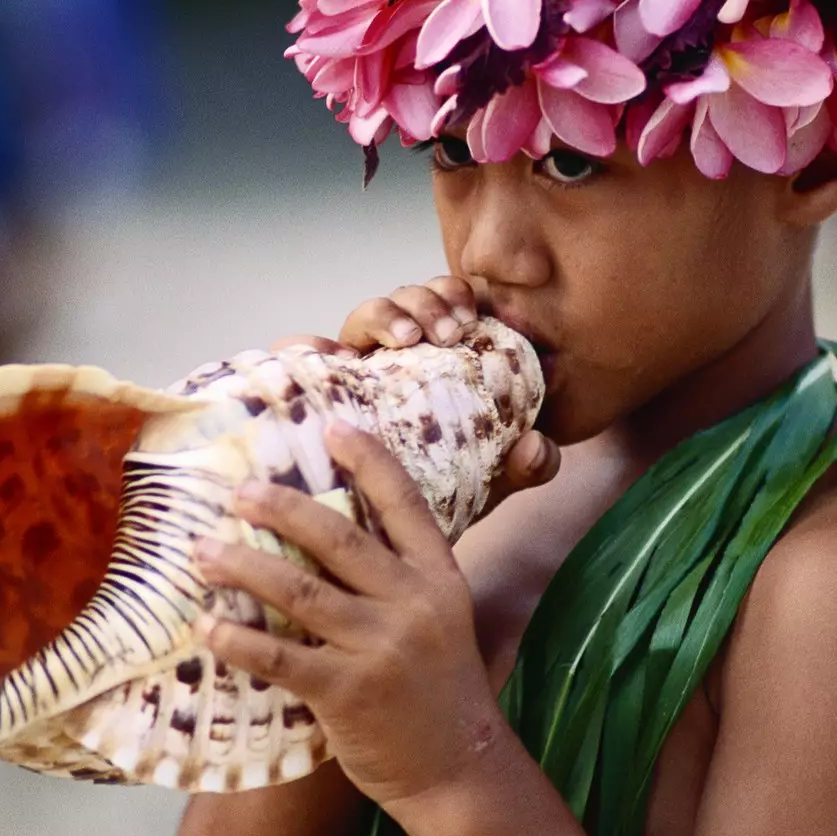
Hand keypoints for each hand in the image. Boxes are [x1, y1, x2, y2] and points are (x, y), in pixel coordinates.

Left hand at [194, 421, 513, 808]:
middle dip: (282, 509)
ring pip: (300, 590)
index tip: (330, 424)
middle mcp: (413, 604)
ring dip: (243, 566)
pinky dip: (240, 642)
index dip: (368, 460)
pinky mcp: (347, 692)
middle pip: (339, 537)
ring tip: (201, 550)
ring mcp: (380, 648)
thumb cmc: (437, 690)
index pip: (404, 503)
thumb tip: (334, 529)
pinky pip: (281, 658)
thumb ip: (399, 577)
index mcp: (440, 578)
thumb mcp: (440, 620)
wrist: (457, 769)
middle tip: (238, 491)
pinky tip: (207, 628)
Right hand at [273, 277, 561, 508]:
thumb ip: (525, 466)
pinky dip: (303, 346)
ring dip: (384, 314)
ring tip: (405, 339)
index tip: (468, 316)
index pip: (441, 304)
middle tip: (446, 332)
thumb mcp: (491, 480)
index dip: (452, 294)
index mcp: (439, 362)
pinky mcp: (317, 395)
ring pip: (362, 317)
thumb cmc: (447, 496)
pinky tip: (317, 354)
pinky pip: (300, 358)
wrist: (398, 541)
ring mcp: (355, 374)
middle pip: (403, 301)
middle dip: (423, 301)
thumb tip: (536, 447)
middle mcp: (395, 359)